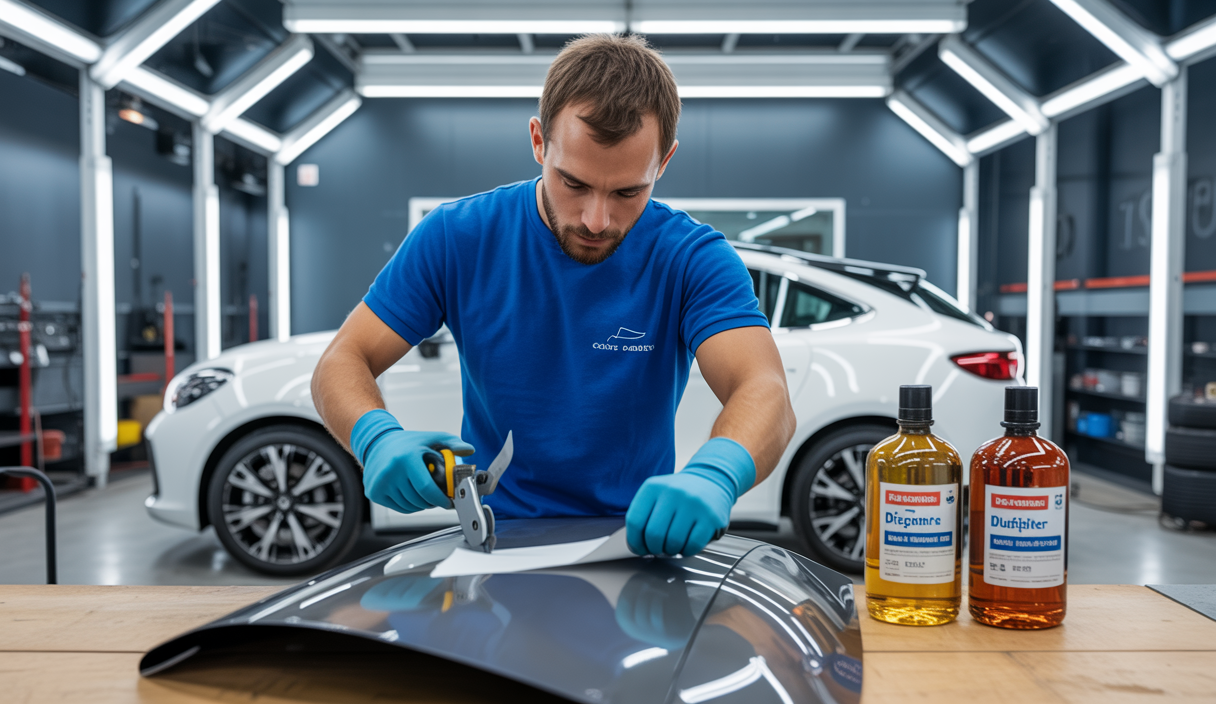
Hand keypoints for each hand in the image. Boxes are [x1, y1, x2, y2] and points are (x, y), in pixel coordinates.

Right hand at [350, 409, 474, 513]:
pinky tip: (412, 493)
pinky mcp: (374, 492)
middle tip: (438, 496)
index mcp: (407, 458)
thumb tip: (469, 450)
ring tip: (424, 492)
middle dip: (433, 502)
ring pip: (410, 506)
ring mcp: (380, 483)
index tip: (449, 502)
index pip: (427, 489)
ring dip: (421, 504)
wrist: (377, 443)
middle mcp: (391, 471)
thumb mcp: (430, 439)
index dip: (440, 499)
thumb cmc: (406, 443)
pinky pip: (399, 508)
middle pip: (419, 500)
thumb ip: (452, 443)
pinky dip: (409, 505)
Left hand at [626, 437, 754, 556]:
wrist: (710, 480)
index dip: (635, 542)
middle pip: (653, 534)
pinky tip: (687, 544)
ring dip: (671, 551)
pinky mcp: (711, 517)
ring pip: (673, 543)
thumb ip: (643, 516)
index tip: (640, 548)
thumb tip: (637, 547)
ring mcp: (693, 504)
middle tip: (659, 548)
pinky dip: (687, 551)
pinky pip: (693, 545)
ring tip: (674, 545)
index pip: (635, 521)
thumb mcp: (656, 494)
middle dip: (654, 548)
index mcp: (653, 487)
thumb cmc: (679, 495)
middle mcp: (673, 492)